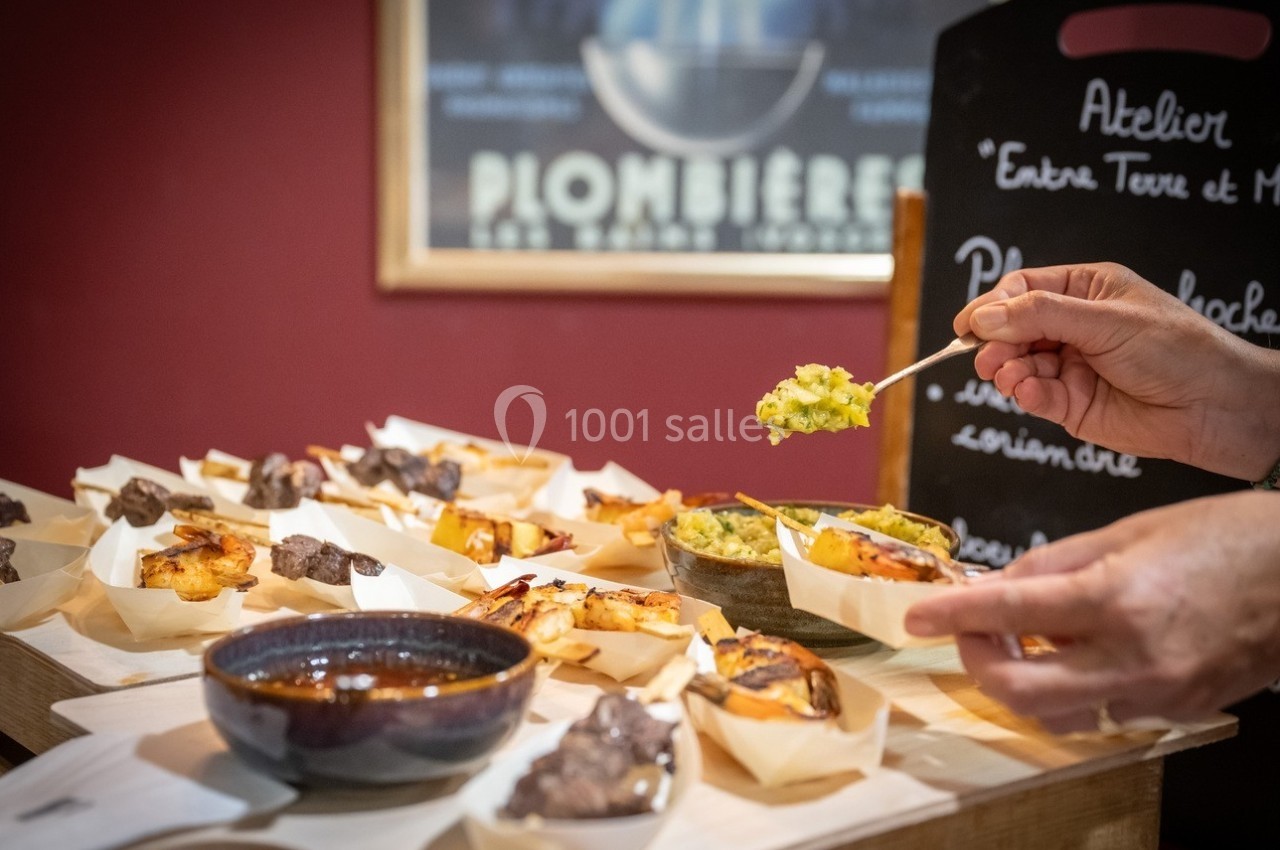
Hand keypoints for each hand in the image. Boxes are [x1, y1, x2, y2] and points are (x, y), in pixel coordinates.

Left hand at [904, 491, 1279, 731]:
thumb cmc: (1225, 536)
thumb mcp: (1128, 531)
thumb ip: (1053, 563)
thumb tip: (995, 584)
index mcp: (1117, 597)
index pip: (1010, 613)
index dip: (953, 616)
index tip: (918, 618)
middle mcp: (1134, 656)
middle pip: (1020, 689)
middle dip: (978, 661)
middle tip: (971, 628)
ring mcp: (1157, 692)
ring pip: (1056, 714)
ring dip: (1020, 681)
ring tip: (1020, 639)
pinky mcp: (1176, 710)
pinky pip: (1101, 713)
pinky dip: (1069, 689)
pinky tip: (1070, 653)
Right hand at [954, 263, 1279, 481]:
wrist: (1214, 407)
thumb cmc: (1177, 350)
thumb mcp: (1105, 320)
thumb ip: (1040, 316)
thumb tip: (984, 316)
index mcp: (1086, 291)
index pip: (1023, 289)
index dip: (992, 305)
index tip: (968, 324)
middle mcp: (1075, 327)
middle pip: (1012, 328)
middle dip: (994, 341)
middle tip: (983, 356)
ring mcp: (1071, 366)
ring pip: (1017, 364)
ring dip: (1005, 370)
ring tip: (1007, 375)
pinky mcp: (1071, 403)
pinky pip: (1033, 395)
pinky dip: (1024, 394)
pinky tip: (1028, 391)